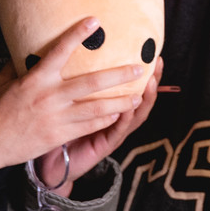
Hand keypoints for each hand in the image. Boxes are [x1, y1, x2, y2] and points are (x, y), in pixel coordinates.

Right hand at [0, 18, 146, 184]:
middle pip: (91, 83)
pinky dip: (105, 119)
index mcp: (35, 79)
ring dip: (120, 101)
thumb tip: (29, 48)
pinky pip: (88, 126)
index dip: (78, 35)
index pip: (60, 51)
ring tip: (138, 95)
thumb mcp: (3, 81)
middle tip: (138, 66)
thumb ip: (20, 65)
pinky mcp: (58, 136)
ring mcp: (56, 118)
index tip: (95, 21)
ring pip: (96, 108)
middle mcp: (49, 97)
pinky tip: (118, 114)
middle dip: (118, 74)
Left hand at [51, 56, 161, 186]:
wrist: (52, 164)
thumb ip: (74, 81)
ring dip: (144, 99)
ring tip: (151, 83)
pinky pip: (117, 131)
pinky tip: (129, 107)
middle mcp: (116, 119)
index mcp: (110, 108)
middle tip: (157, 63)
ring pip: (134, 115)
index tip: (151, 53)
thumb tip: (70, 47)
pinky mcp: (104, 146)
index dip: (143, 72)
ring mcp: (112, 133)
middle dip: (152, 81)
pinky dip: (124, 119)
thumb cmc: (57, 129)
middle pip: (140, 98)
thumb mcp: (69, 101)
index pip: (132, 87)